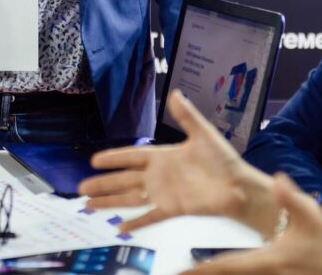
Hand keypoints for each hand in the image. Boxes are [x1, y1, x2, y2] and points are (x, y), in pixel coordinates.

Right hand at [78, 89, 278, 234]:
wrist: (240, 187)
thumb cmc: (224, 160)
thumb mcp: (204, 134)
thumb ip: (187, 116)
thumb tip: (175, 93)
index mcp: (163, 156)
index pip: (132, 156)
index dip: (113, 158)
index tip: (94, 160)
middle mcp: (159, 176)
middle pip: (124, 180)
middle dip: (103, 183)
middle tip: (81, 186)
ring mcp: (163, 194)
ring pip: (130, 199)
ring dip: (110, 202)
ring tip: (89, 205)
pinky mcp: (172, 210)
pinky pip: (149, 216)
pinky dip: (135, 223)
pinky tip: (119, 228)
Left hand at [183, 174, 321, 274]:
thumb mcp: (314, 219)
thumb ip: (292, 199)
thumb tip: (276, 179)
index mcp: (269, 260)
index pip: (226, 265)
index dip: (200, 269)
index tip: (178, 272)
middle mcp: (268, 274)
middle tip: (176, 274)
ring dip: (218, 274)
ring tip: (194, 272)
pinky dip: (236, 274)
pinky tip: (224, 271)